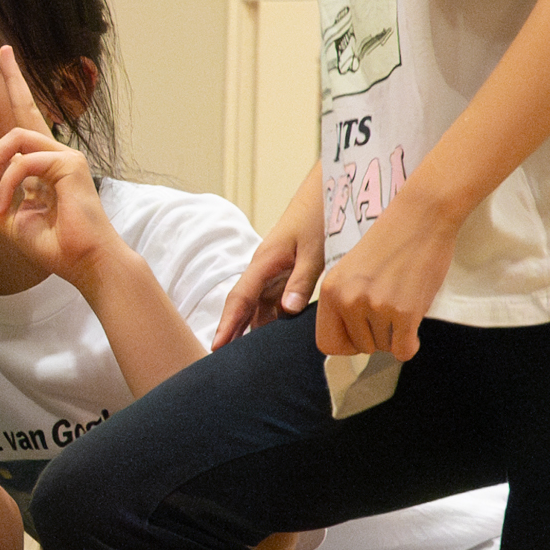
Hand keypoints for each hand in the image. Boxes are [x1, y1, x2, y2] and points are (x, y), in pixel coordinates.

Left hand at [0, 47, 118, 283]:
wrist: (83, 263)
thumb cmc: (51, 244)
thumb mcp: (5, 221)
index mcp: (41, 164)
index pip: (26, 116)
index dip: (15, 83)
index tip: (4, 52)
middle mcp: (55, 153)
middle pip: (21, 115)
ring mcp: (65, 155)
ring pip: (15, 138)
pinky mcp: (70, 163)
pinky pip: (24, 162)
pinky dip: (8, 185)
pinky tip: (9, 208)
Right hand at [215, 162, 325, 347]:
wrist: (331, 188)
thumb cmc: (321, 214)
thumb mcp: (315, 249)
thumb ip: (301, 280)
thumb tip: (286, 311)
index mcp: (265, 261)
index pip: (240, 298)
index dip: (229, 323)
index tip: (218, 346)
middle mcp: (264, 268)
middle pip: (244, 305)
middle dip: (234, 331)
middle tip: (227, 361)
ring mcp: (274, 270)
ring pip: (259, 305)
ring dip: (254, 327)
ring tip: (252, 357)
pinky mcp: (287, 271)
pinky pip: (275, 300)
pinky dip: (273, 318)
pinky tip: (277, 335)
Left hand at [312, 187, 460, 359]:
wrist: (421, 216)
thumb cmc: (390, 239)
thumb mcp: (351, 269)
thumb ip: (344, 299)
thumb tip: (348, 336)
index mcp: (330, 290)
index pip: (328, 343)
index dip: (347, 343)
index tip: (361, 332)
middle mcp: (348, 301)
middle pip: (360, 346)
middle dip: (376, 337)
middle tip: (389, 315)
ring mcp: (376, 307)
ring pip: (383, 348)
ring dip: (395, 336)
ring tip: (402, 308)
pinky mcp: (405, 312)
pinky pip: (404, 350)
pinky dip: (410, 344)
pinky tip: (413, 328)